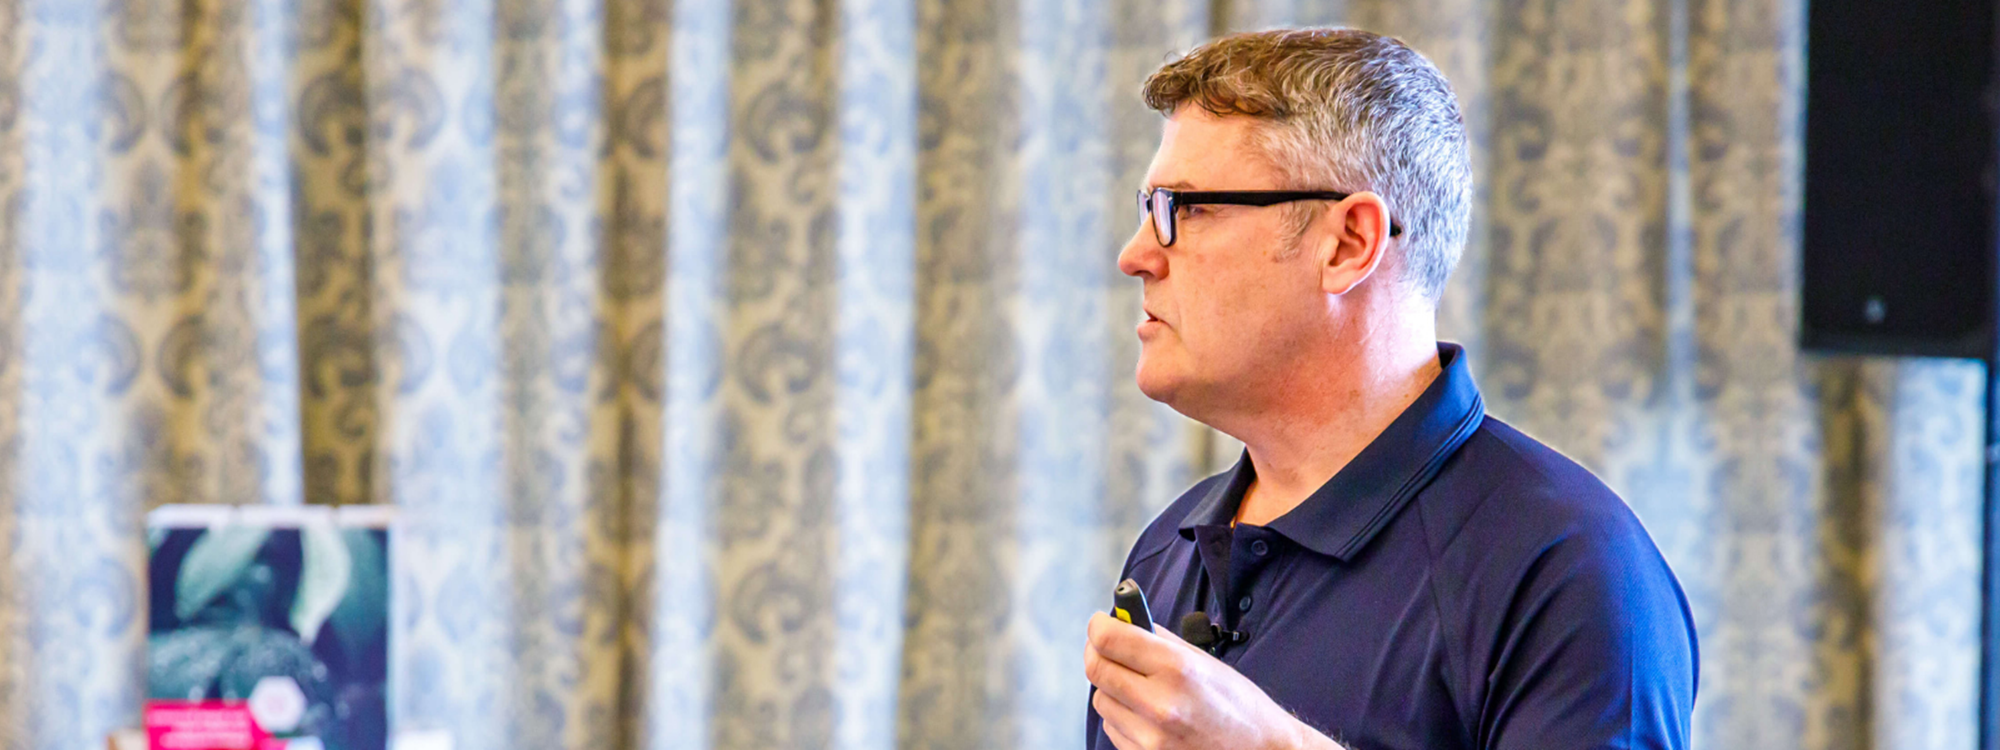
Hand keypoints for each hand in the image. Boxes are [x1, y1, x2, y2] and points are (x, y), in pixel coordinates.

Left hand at [1084, 612, 1342, 749]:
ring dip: (1112, 688)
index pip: (1109, 639)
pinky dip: (1123, 716)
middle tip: (1107, 647)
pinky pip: (1113, 727)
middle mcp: (1160, 705)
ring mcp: (1151, 738)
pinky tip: (1147, 714)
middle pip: (1096, 669)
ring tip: (1139, 687)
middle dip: (1098, 652)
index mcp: (1177, 669)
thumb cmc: (1237, 704)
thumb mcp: (1203, 660)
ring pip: (1101, 700)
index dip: (1098, 627)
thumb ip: (1159, 639)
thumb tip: (1122, 620)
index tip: (1100, 623)